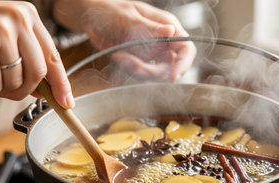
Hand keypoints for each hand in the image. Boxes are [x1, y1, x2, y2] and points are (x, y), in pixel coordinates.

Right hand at [0, 0, 73, 107]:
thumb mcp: (3, 35)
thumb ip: (26, 57)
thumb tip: (44, 89)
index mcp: (27, 15)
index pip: (53, 56)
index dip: (61, 83)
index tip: (66, 101)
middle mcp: (18, 20)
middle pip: (38, 73)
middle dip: (23, 89)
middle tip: (5, 87)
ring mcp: (1, 33)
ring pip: (15, 82)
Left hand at [53, 0, 195, 80]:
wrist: (92, 18)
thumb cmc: (110, 9)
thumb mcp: (128, 17)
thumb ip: (149, 27)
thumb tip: (171, 31)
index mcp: (167, 25)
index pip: (186, 48)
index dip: (183, 64)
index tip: (173, 76)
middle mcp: (163, 41)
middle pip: (171, 66)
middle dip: (153, 72)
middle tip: (133, 66)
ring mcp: (153, 53)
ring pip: (156, 74)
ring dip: (138, 71)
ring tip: (120, 56)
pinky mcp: (141, 61)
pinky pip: (142, 75)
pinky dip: (130, 70)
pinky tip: (118, 57)